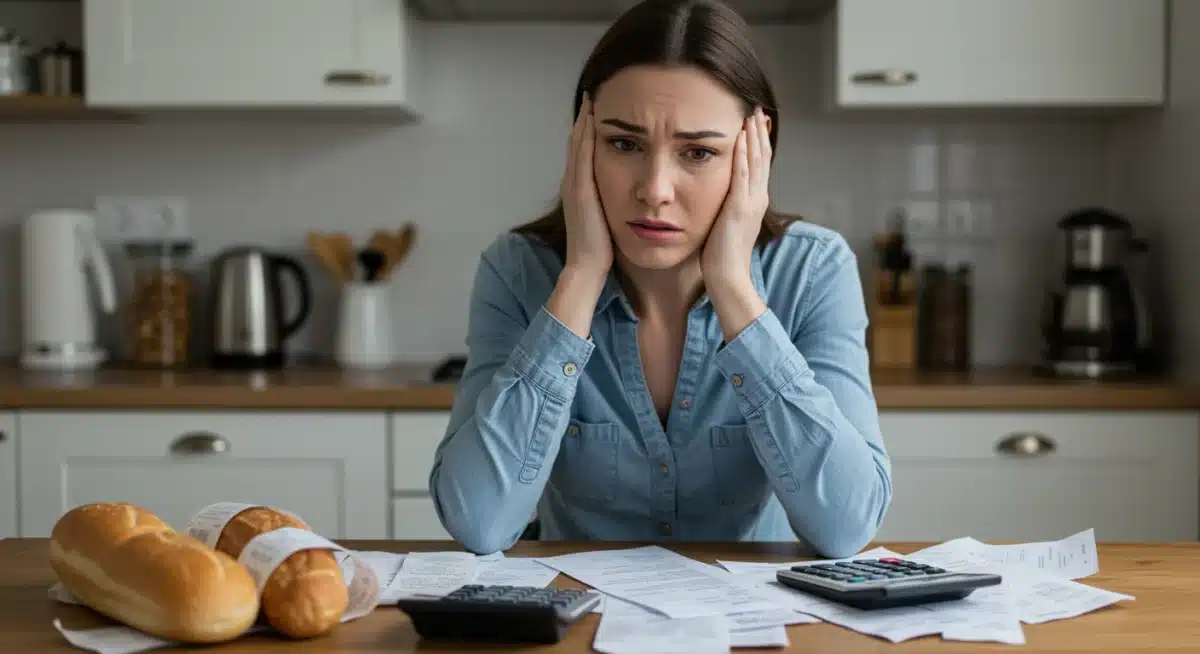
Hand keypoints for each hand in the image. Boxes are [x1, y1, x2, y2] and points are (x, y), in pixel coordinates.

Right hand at [561, 93, 612, 277]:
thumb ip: (613, 201)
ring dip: (585, 120)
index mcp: (580, 188)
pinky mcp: (580, 188)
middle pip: (578, 141)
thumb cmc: (602, 249)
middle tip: (594, 93)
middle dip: (586, 117)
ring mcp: (574, 184)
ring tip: (593, 97)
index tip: (598, 108)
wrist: (588, 267)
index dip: (589, 129)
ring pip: (578, 144)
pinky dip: (586, 135)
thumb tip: (629, 192)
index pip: (584, 151)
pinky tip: (593, 118)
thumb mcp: (608, 218)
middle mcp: (573, 182)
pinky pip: (582, 154)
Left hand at [701, 107, 771, 291]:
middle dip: (759, 132)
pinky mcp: (739, 207)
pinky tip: (740, 137)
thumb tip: (719, 196)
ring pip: (756, 161)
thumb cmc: (721, 255)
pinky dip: (743, 154)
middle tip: (757, 109)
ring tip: (751, 115)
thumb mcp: (726, 223)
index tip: (755, 123)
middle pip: (762, 158)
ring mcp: (751, 202)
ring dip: (753, 136)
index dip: (759, 143)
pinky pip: (743, 174)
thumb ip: (726, 206)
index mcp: (754, 201)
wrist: (727, 276)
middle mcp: (758, 198)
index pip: (759, 165)